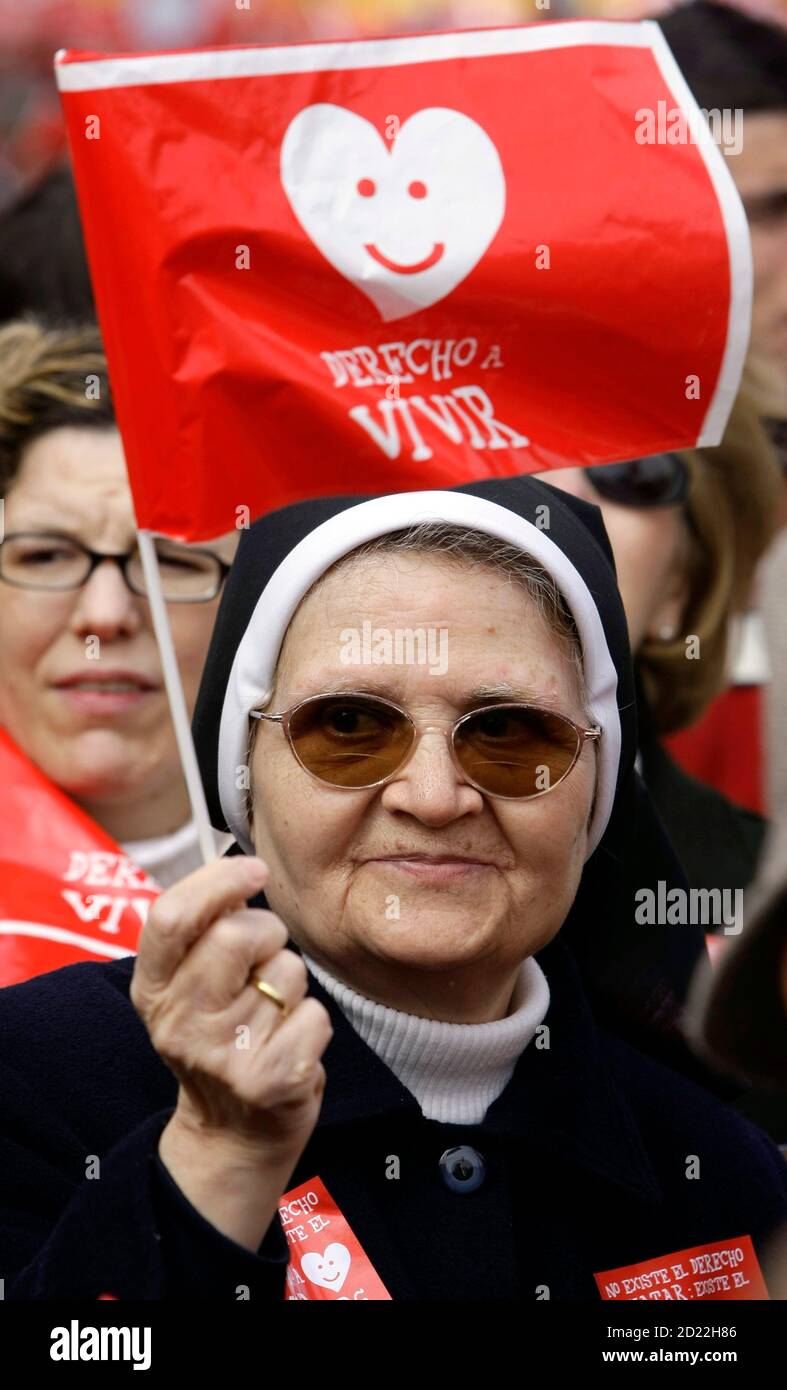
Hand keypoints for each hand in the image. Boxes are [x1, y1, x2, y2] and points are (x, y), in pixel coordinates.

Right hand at [130, 855, 332, 1247]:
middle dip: (267, 932)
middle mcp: (179, 1023)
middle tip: (265, 956)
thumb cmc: (220, 1037)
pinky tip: (290, 1044)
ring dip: (292, 983)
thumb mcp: (188, 988)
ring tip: (271, 1013)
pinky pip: (316, 1012)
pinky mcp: (271, 1080)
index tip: (254, 871)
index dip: (218, 881)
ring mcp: (224, 1056)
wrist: (232, 1136)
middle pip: (236, 934)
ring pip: (287, 972)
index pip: (170, 916)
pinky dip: (313, 1021)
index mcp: (152, 990)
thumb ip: (204, 931)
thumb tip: (242, 873)